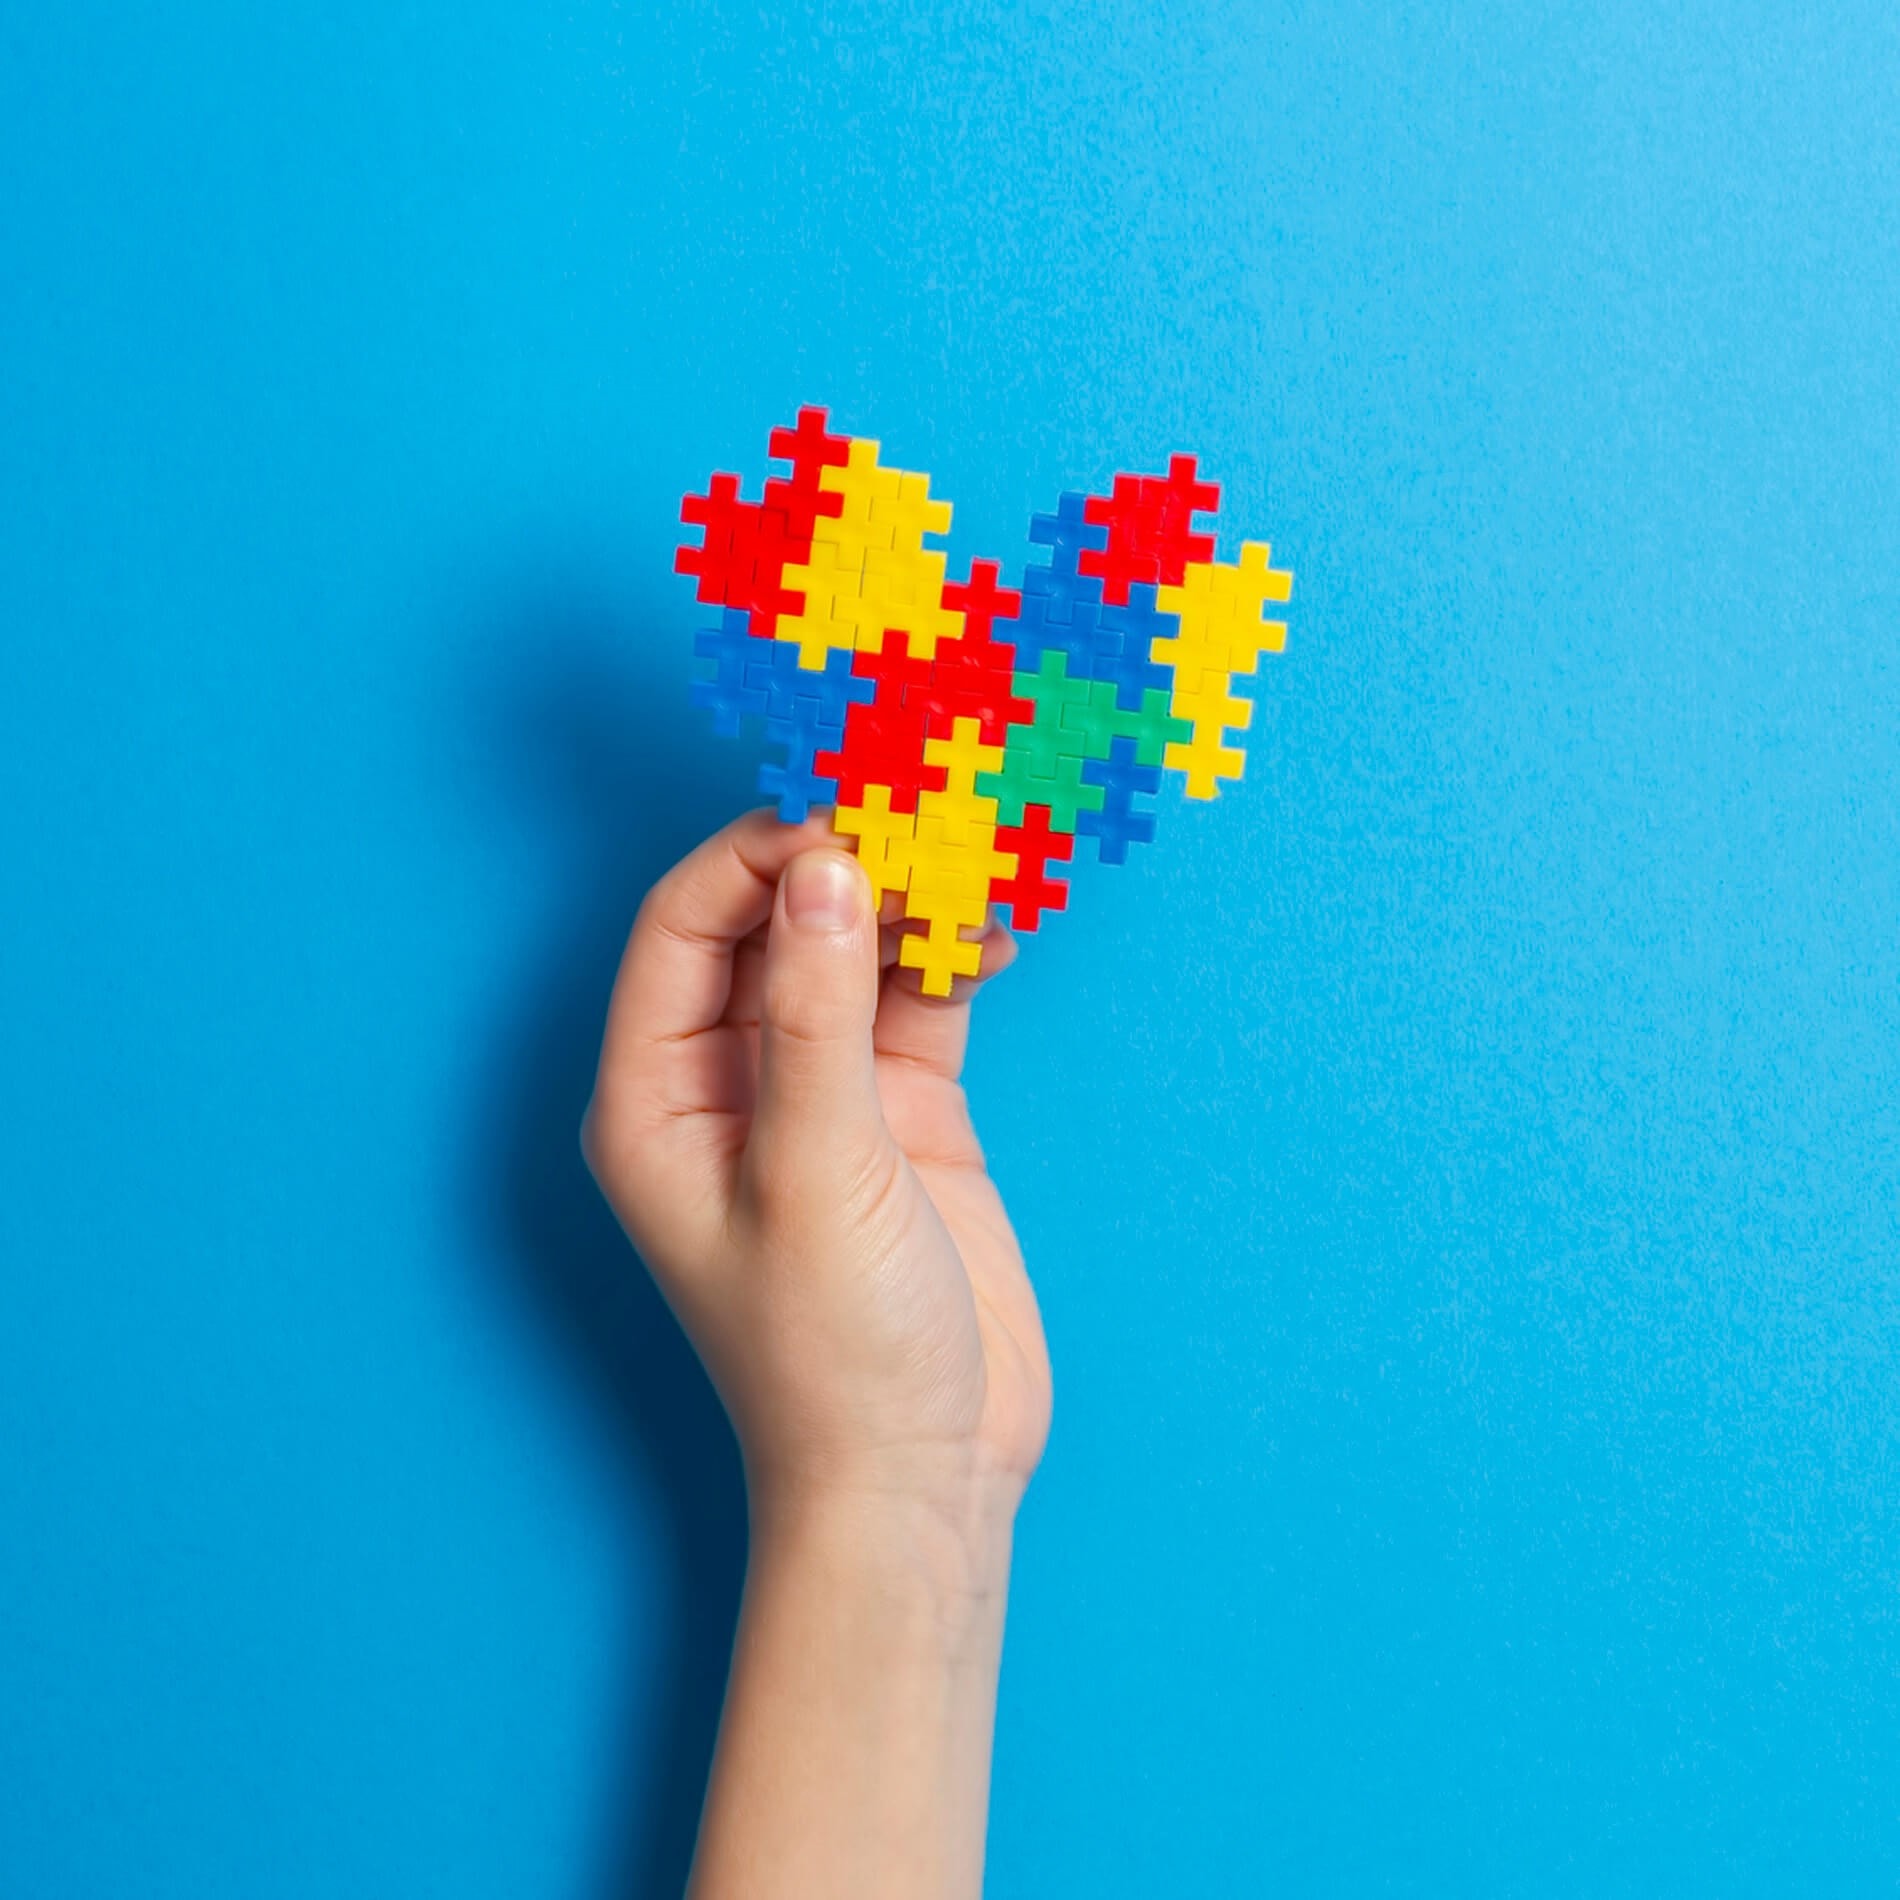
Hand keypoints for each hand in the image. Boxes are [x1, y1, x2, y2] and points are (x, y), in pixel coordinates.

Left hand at [581, 809, 1051, 1527]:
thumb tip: (822, 869)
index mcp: (656, 1095)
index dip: (754, 856)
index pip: (683, 925)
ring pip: (851, 951)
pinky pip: (918, 999)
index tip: (840, 821)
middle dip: (838, 863)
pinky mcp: (901, 1112)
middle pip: (769, 923)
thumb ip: (816, 1015)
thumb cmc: (831, 1353)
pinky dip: (953, 956)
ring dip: (906, 900)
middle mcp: (726, 1079)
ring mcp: (820, 1091)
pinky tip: (995, 934)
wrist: (924, 1473)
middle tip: (921, 813)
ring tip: (973, 862)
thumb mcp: (817, 1172)